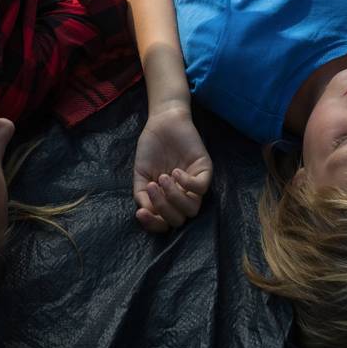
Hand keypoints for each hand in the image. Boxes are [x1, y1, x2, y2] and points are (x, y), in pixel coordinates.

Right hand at [132, 103, 212, 232]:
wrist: (161, 123)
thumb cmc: (151, 148)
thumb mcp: (141, 174)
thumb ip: (141, 195)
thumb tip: (145, 213)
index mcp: (167, 199)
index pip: (165, 223)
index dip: (154, 224)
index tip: (141, 213)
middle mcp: (183, 196)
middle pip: (179, 219)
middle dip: (163, 208)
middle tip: (151, 188)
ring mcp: (195, 185)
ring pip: (192, 209)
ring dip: (174, 197)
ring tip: (162, 178)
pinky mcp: (205, 171)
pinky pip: (201, 189)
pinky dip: (187, 183)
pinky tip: (175, 172)